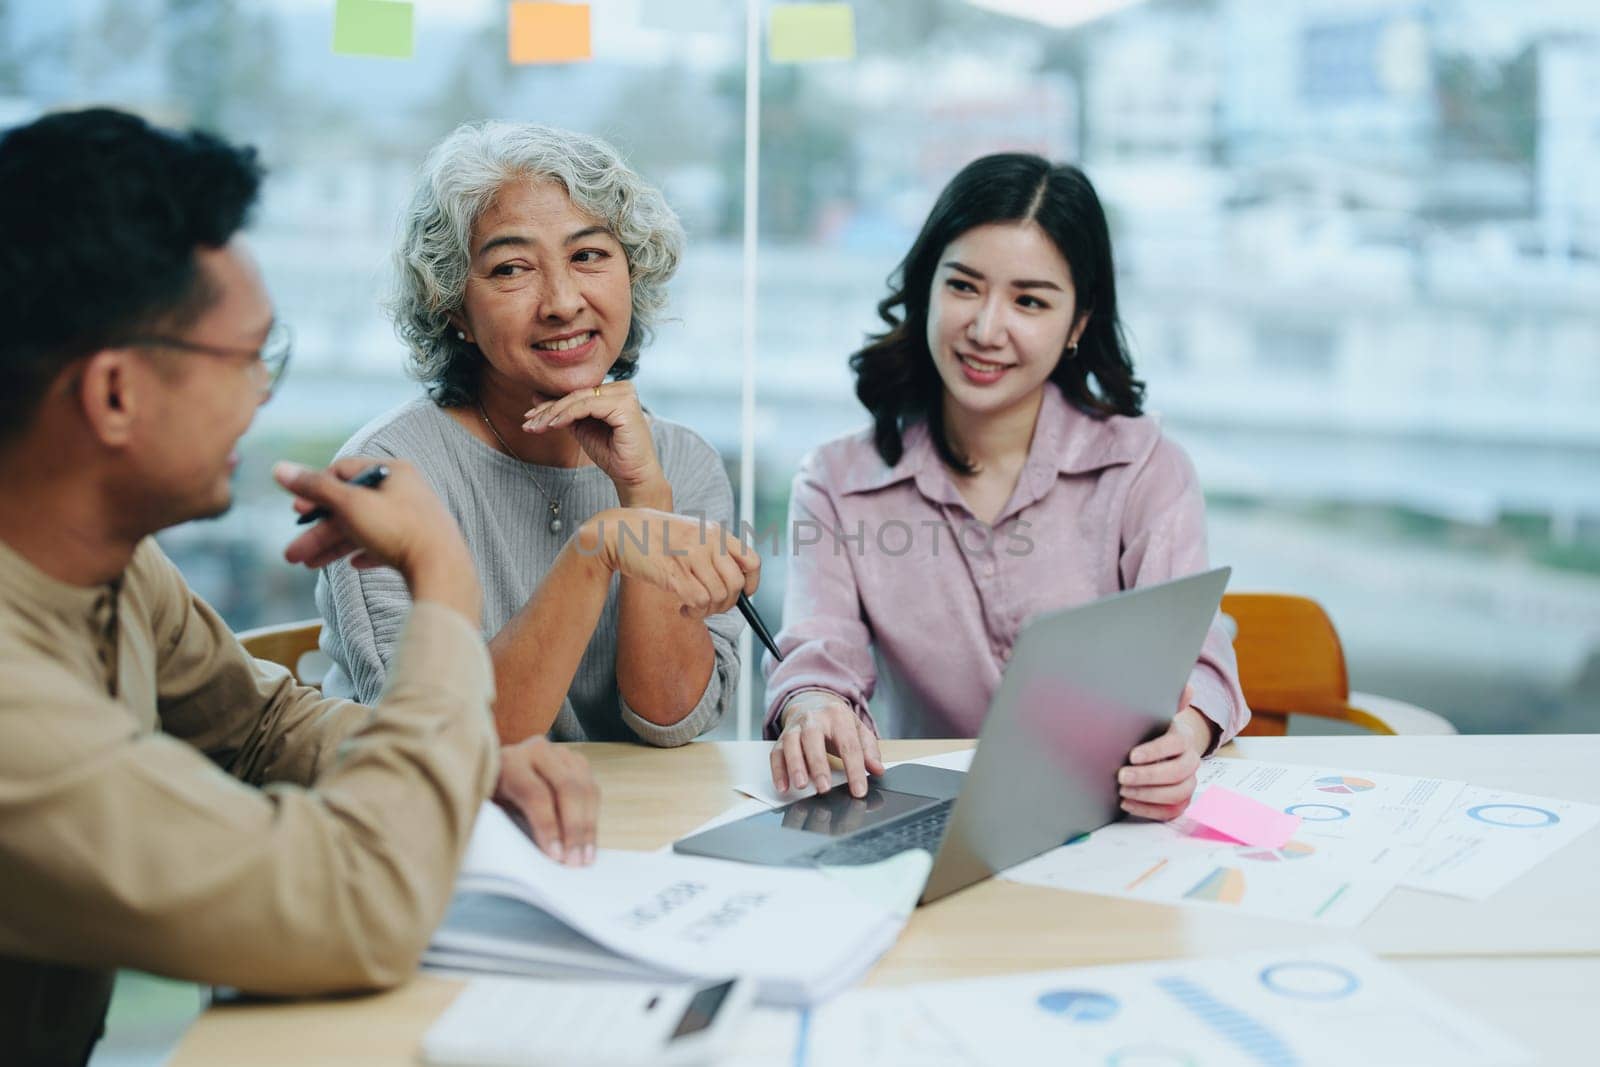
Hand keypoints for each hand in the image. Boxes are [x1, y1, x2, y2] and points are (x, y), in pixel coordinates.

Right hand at [276, 458, 477, 620]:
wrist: (442, 570)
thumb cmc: (398, 530)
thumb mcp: (350, 505)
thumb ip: (314, 487)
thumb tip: (279, 468)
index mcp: (393, 471)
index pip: (345, 470)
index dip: (317, 488)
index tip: (297, 511)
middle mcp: (405, 491)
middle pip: (350, 506)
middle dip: (318, 531)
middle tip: (292, 553)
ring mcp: (414, 519)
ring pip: (364, 529)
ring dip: (334, 546)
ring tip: (308, 565)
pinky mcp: (420, 544)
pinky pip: (386, 546)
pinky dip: (365, 553)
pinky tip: (354, 565)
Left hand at [493, 736, 599, 866]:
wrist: (493, 772)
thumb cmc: (487, 799)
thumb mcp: (486, 809)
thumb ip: (502, 825)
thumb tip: (525, 859)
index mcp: (509, 761)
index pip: (535, 793)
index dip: (547, 826)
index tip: (555, 856)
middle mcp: (537, 751)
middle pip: (567, 788)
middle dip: (573, 829)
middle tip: (574, 862)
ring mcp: (560, 753)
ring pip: (585, 789)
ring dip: (588, 827)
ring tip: (585, 858)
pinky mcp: (576, 762)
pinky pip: (592, 791)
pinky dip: (592, 820)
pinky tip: (589, 844)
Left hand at [524, 382, 666, 504]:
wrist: (633, 475)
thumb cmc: (612, 454)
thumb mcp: (582, 428)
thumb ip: (565, 412)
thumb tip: (537, 396)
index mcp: (615, 391)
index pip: (577, 394)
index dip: (551, 405)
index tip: (529, 418)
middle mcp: (623, 388)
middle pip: (576, 395)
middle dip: (548, 410)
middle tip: (527, 423)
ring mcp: (625, 394)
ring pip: (579, 399)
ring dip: (553, 413)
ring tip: (535, 427)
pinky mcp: (624, 405)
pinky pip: (587, 406)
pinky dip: (566, 415)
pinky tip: (552, 426)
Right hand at [578, 508, 759, 618]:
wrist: (619, 531)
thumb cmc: (652, 538)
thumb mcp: (689, 535)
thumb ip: (711, 552)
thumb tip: (734, 587)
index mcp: (715, 532)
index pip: (752, 561)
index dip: (752, 584)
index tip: (744, 595)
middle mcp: (708, 542)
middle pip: (737, 584)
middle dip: (726, 603)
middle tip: (708, 607)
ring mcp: (692, 557)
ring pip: (719, 596)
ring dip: (708, 611)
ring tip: (691, 609)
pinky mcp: (676, 573)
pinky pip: (700, 602)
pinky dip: (695, 614)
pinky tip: (682, 610)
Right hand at [770, 691, 885, 798]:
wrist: (812, 702)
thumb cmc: (837, 722)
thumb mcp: (858, 730)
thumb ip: (869, 750)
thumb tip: (878, 769)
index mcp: (838, 716)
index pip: (849, 745)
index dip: (855, 770)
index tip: (859, 791)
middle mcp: (814, 718)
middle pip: (814, 738)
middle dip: (818, 764)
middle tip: (824, 788)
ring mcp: (795, 727)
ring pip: (791, 743)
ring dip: (795, 765)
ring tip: (802, 785)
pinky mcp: (782, 737)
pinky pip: (776, 753)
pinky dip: (778, 770)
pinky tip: (783, 786)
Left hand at [1118, 685, 1213, 820]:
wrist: (1166, 749)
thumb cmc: (1154, 731)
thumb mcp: (1157, 715)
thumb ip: (1169, 701)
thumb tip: (1187, 686)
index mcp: (1183, 738)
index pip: (1175, 745)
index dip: (1154, 751)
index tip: (1132, 756)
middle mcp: (1191, 762)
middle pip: (1177, 773)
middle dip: (1147, 777)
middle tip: (1121, 777)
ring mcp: (1189, 783)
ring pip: (1176, 795)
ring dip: (1147, 795)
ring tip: (1123, 791)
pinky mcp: (1182, 800)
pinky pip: (1171, 811)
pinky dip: (1149, 810)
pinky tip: (1128, 804)